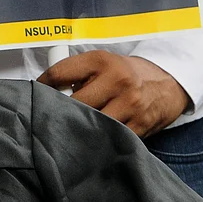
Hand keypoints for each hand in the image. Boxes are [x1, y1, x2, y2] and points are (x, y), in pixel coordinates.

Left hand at [38, 51, 190, 136]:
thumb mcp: (101, 63)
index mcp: (101, 61)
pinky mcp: (140, 125)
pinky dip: (98, 140)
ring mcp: (130, 104)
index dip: (42, 86)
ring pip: (92, 123)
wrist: (167, 83)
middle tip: (49, 118)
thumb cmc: (124, 74)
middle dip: (59, 112)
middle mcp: (117, 80)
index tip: (35, 95)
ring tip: (68, 131)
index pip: (59, 74)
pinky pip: (111, 137)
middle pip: (74, 103)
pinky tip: (90, 140)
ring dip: (78, 128)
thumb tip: (46, 93)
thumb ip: (76, 74)